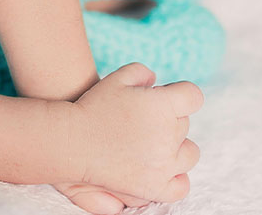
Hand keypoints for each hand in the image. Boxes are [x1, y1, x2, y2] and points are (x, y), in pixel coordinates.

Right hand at [68, 63, 202, 203]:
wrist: (68, 141)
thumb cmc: (92, 106)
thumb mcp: (116, 78)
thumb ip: (142, 73)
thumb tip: (157, 82)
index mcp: (162, 106)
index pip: (193, 96)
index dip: (180, 94)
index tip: (164, 97)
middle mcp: (167, 136)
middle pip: (184, 124)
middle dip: (167, 119)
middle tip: (140, 120)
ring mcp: (163, 165)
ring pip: (189, 153)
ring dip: (174, 146)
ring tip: (149, 143)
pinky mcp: (154, 187)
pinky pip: (181, 185)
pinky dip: (175, 177)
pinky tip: (160, 168)